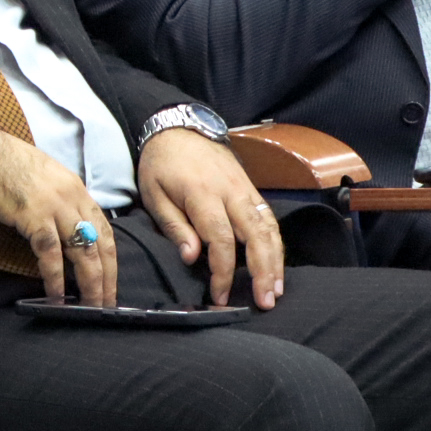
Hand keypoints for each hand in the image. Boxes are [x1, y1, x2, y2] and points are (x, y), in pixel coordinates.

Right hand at [0, 130, 116, 305]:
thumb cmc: (12, 166)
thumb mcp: (50, 180)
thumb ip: (64, 203)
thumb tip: (68, 230)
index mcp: (79, 191)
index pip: (106, 231)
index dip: (111, 261)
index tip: (111, 282)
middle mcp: (74, 200)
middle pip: (100, 245)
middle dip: (107, 277)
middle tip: (107, 302)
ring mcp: (56, 208)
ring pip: (83, 252)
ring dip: (89, 282)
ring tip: (89, 304)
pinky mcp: (35, 217)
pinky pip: (51, 252)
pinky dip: (55, 276)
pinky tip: (56, 293)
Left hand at [136, 129, 285, 309]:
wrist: (178, 128)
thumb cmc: (161, 165)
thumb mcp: (154, 194)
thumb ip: (174, 226)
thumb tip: (191, 258)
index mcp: (203, 195)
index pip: (221, 239)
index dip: (224, 271)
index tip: (220, 295)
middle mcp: (231, 192)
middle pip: (256, 235)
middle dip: (263, 271)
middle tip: (265, 302)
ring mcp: (245, 190)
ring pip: (269, 228)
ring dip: (276, 261)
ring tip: (276, 290)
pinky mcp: (251, 189)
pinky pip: (269, 219)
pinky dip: (276, 243)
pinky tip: (276, 264)